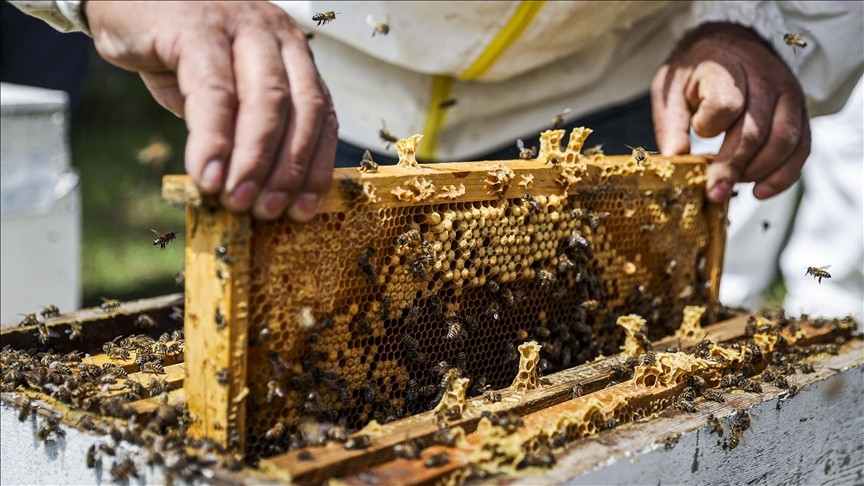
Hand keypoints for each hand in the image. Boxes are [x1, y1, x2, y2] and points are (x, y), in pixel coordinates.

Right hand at [85, 1, 337, 220]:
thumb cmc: (178, 50)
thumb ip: (242, 129)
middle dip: (287, 169)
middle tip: (267, 211)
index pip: (320, 114)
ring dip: (254, 160)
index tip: (305, 209)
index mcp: (291, 54)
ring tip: (237, 199)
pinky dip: (212, 139)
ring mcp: (239, 25)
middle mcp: (274, 35)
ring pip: (265, 100)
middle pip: (300, 109)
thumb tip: (255, 191)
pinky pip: (212, 91)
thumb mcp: (222, 91)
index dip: (315, 166)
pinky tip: (207, 174)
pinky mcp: (196, 26)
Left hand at [651, 22, 809, 202]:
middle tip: (713, 192)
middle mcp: (764, 79)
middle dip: (733, 167)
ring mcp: (787, 94)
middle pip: (755, 131)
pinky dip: (784, 175)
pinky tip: (761, 191)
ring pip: (783, 142)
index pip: (726, 104)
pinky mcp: (800, 111)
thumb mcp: (671, 91)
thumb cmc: (695, 73)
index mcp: (726, 69)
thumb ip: (670, 125)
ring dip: (758, 173)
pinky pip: (801, 148)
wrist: (728, 44)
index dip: (709, 127)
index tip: (697, 133)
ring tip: (732, 187)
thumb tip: (672, 161)